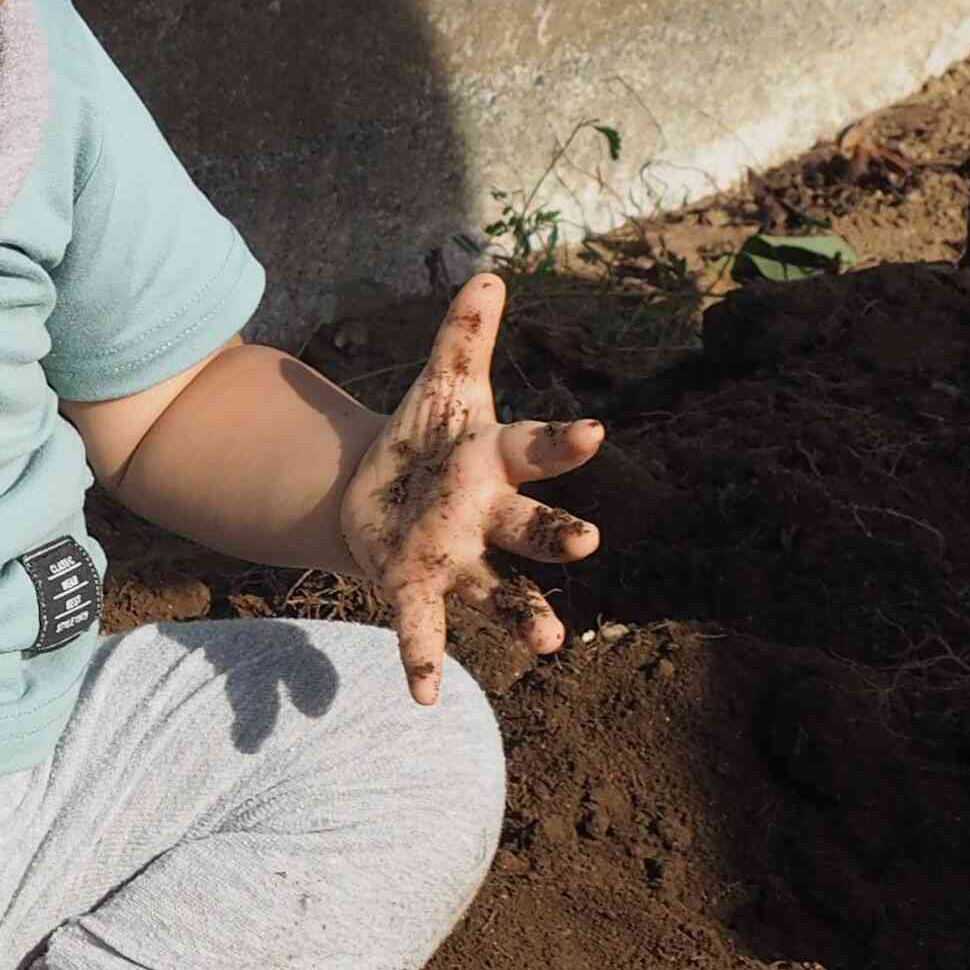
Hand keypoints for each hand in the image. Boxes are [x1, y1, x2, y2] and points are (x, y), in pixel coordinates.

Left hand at [335, 274, 605, 699]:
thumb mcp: (439, 385)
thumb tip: (490, 274)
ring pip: (503, 591)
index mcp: (496, 461)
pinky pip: (425, 628)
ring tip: (549, 642)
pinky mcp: (416, 589)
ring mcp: (460, 559)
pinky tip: (423, 696)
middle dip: (558, 533)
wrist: (374, 491)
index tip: (595, 432)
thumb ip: (464, 337)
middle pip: (533, 527)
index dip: (564, 442)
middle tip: (587, 541)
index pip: (538, 449)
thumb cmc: (426, 440)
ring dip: (525, 616)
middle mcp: (490, 517)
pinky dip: (424, 660)